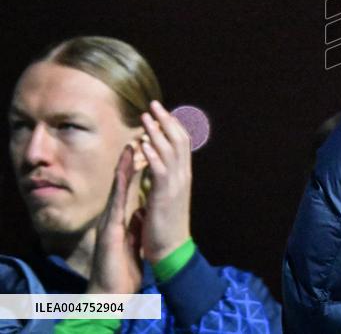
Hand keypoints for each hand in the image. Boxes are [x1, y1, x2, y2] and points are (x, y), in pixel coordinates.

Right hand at [87, 145, 143, 294]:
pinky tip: (123, 172)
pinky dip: (120, 186)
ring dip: (124, 165)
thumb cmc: (120, 264)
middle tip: (141, 133)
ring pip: (118, 187)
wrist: (110, 287)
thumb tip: (142, 209)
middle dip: (131, 158)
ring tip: (133, 143)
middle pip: (124, 181)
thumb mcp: (132, 236)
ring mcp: (111, 218)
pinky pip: (116, 202)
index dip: (139, 165)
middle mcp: (115, 212)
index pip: (132, 186)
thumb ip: (135, 221)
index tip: (149, 144)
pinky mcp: (110, 227)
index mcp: (123, 214)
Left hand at [138, 101, 191, 263]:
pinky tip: (143, 142)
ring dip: (157, 131)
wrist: (171, 249)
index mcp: (183, 175)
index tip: (161, 111)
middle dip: (166, 120)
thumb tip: (152, 166)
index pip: (182, 142)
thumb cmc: (164, 225)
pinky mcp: (165, 194)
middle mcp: (183, 175)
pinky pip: (160, 168)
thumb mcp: (165, 197)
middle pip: (179, 139)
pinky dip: (153, 153)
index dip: (172, 125)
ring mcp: (176, 184)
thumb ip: (160, 179)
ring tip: (146, 117)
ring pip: (169, 150)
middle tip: (154, 105)